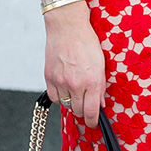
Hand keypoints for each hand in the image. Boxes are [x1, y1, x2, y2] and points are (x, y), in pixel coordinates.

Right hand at [44, 6, 105, 128]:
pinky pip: (54, 97)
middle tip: (86, 104)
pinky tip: (65, 88)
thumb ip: (100, 86)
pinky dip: (60, 96)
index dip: (92, 121)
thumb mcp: (100, 64)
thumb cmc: (86, 42)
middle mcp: (76, 84)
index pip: (91, 112)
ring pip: (66, 105)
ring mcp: (60, 81)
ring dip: (72, 102)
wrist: (67, 27)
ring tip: (76, 92)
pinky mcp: (49, 77)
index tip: (93, 123)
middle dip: (83, 111)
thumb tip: (100, 104)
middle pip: (78, 111)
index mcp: (92, 81)